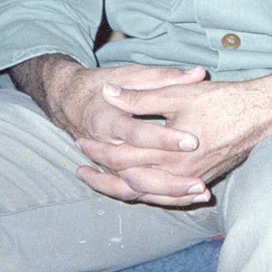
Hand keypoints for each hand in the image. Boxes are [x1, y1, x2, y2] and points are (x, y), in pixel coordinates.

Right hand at [12, 56, 210, 206]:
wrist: (71, 101)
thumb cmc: (105, 84)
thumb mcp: (133, 74)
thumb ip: (165, 77)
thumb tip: (198, 73)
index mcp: (107, 119)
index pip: (137, 133)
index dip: (164, 138)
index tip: (192, 141)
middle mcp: (105, 147)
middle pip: (134, 171)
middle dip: (169, 179)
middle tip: (200, 181)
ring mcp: (108, 164)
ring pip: (134, 189)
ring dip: (168, 194)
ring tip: (200, 192)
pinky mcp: (114, 173)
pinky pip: (134, 193)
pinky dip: (159, 198)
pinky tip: (187, 198)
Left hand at [74, 77, 271, 201]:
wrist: (261, 115)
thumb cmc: (221, 100)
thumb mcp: (176, 93)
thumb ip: (139, 98)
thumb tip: (109, 94)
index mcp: (168, 153)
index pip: (121, 157)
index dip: (98, 150)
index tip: (81, 141)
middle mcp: (178, 175)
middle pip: (129, 182)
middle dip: (102, 173)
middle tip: (81, 165)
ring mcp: (191, 183)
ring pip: (147, 195)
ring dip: (120, 189)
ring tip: (100, 182)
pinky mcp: (202, 183)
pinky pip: (167, 199)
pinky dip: (148, 196)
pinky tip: (139, 191)